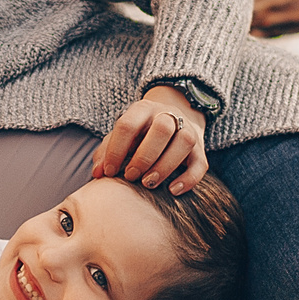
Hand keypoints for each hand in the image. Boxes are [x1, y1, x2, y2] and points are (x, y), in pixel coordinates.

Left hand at [91, 84, 209, 193]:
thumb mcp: (122, 136)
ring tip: (149, 183)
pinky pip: (200, 164)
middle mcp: (167, 116)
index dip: (116, 150)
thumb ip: (107, 151)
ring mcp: (187, 131)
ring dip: (165, 166)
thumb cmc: (140, 133)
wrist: (175, 119)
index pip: (128, 124)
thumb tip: (98, 173)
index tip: (109, 172)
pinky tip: (172, 190)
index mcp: (143, 110)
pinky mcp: (200, 150)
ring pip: (184, 142)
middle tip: (131, 176)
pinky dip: (188, 179)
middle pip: (162, 129)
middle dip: (144, 156)